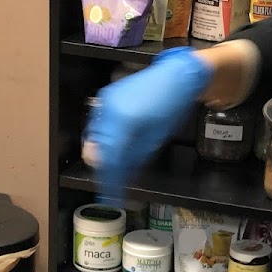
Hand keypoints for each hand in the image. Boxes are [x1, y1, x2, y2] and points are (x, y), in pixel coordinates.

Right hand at [83, 47, 211, 182]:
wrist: (176, 76)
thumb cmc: (172, 107)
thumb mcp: (155, 139)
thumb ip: (134, 157)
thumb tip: (122, 175)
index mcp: (124, 122)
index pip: (110, 159)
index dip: (110, 180)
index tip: (112, 196)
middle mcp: (109, 110)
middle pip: (98, 149)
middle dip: (105, 169)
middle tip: (112, 184)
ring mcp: (105, 102)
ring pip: (95, 137)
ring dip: (103, 154)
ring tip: (115, 168)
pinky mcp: (106, 97)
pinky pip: (99, 124)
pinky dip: (104, 139)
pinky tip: (114, 148)